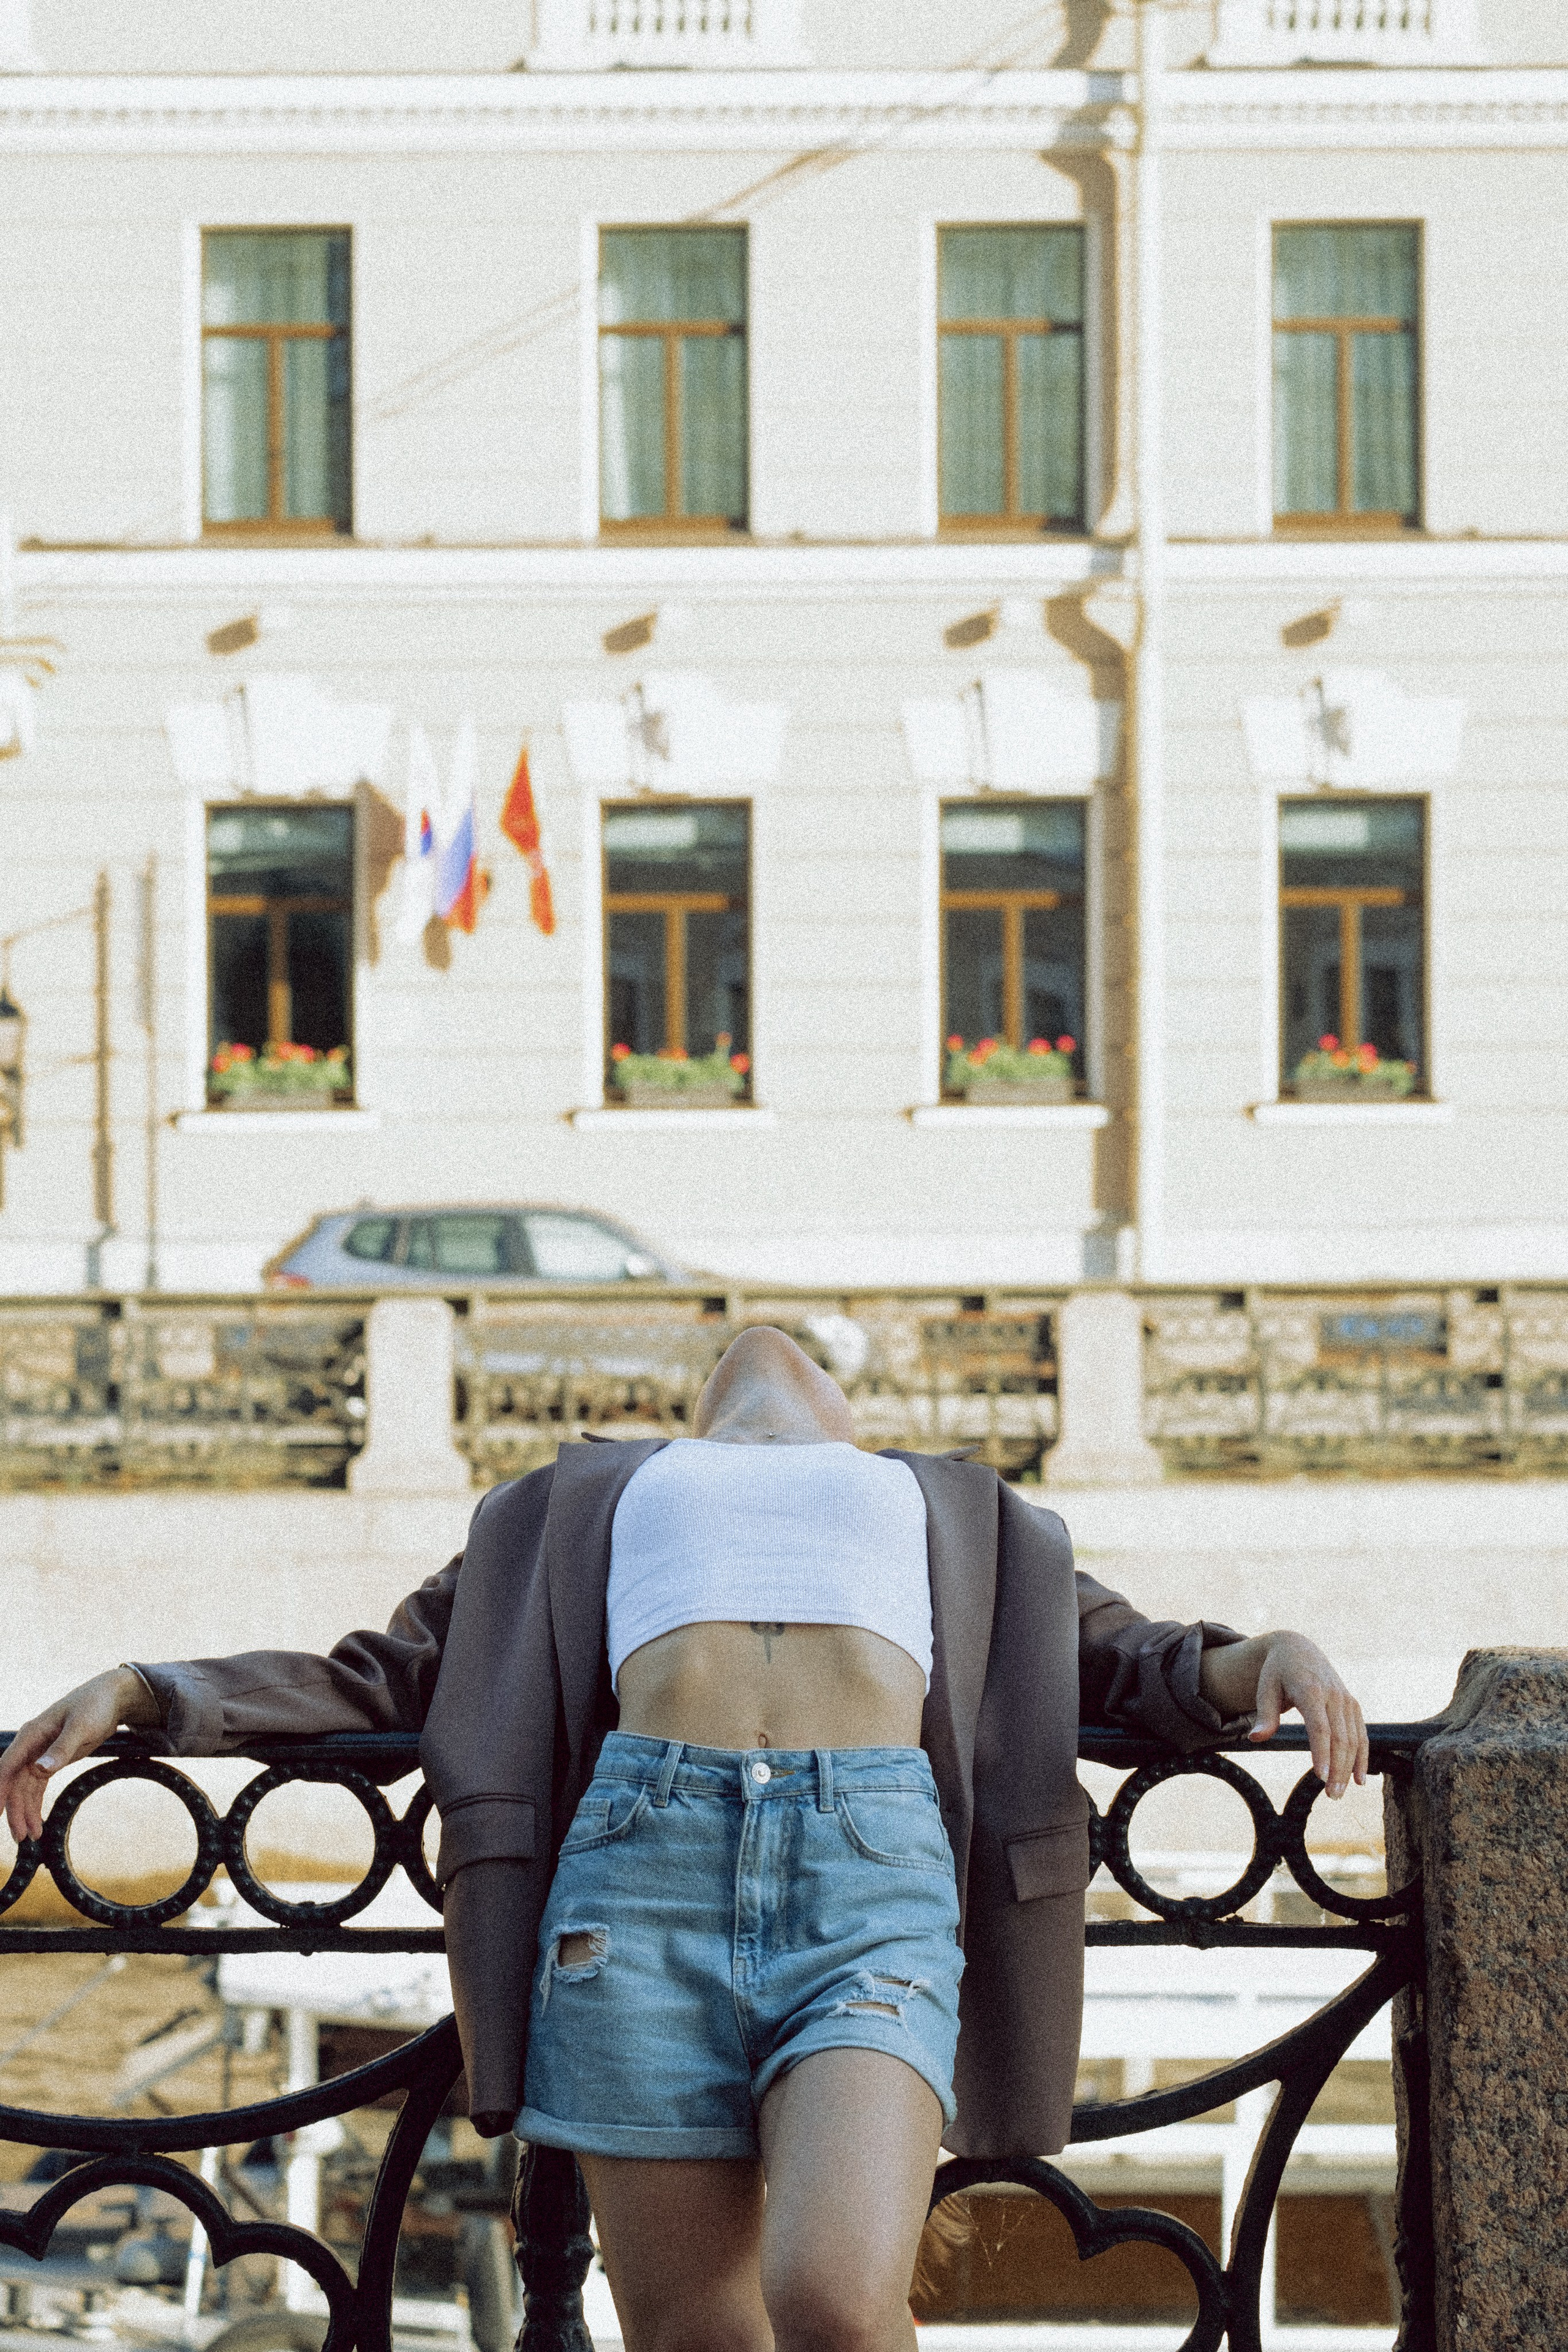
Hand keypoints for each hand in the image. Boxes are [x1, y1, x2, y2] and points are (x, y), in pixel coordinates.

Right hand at [0, 1670, 157, 1844]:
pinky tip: (37, 1821)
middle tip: (22, 1837)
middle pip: (15, 1783)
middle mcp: (30, 1745)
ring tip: (31, 1836)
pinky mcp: (51, 1759)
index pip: (7, 1767)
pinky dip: (35, 1803)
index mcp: (31, 1734)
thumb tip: (39, 1770)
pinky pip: (37, 1786)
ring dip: (25, 1811)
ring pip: (25, 1788)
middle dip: (16, 1810)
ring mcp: (39, 1753)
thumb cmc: (95, 1706)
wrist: (112, 1697)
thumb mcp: (81, 1727)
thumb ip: (61, 1749)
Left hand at [1248, 1632, 1367, 1799]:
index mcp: (1311, 1690)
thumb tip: (1255, 1739)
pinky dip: (1362, 1756)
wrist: (1298, 1649)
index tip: (1321, 1777)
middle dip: (1338, 1768)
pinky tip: (1359, 1779)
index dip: (1322, 1752)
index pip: (1320, 1727)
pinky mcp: (1353, 1705)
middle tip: (1331, 1795)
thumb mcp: (1265, 1688)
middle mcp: (1333, 1695)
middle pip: (1340, 1737)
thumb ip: (1264, 1715)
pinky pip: (1362, 1734)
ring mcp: (1346, 1700)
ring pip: (1354, 1739)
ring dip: (1350, 1768)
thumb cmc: (1277, 1672)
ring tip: (1338, 1793)